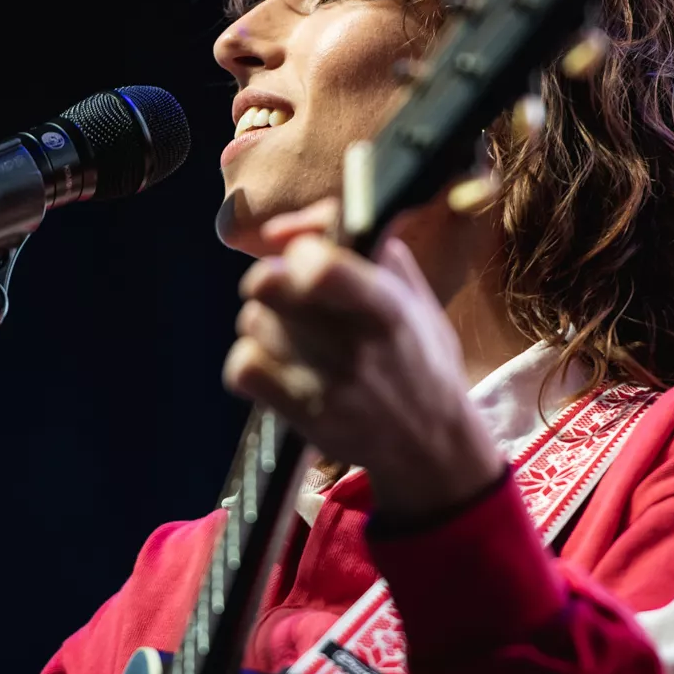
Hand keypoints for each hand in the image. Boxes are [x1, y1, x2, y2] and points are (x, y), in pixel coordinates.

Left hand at [221, 200, 503, 517]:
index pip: (319, 265)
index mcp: (388, 308)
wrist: (431, 447)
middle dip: (270, 279)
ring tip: (292, 336)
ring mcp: (326, 386)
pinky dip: (249, 361)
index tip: (306, 255)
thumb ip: (363, 247)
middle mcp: (356, 347)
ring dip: (263, 323)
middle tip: (285, 292)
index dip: (299, 247)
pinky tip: (274, 364)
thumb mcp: (413, 293)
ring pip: (253, 323)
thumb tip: (294, 226)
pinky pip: (242, 368)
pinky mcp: (302, 416)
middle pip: (269, 285)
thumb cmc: (419, 359)